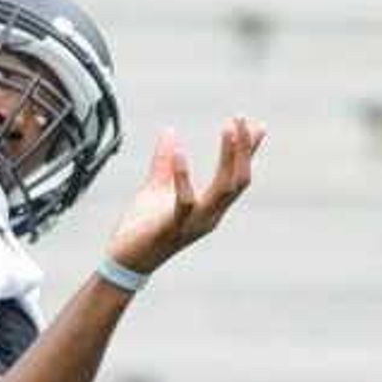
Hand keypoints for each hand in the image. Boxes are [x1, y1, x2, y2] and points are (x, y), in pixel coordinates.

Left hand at [107, 116, 262, 275]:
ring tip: (229, 128)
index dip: (248, 151)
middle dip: (243, 149)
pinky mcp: (173, 228)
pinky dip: (183, 177)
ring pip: (224, 189)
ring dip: (229, 157)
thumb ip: (165, 160)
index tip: (257, 124)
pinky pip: (185, 202)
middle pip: (239, 180)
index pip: (237, 175)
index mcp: (211, 207)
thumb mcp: (157, 185)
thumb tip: (170, 130)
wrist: (124, 261)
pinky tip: (179, 153)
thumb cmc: (142, 227)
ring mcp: (194, 223)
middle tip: (240, 119)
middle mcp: (210, 216)